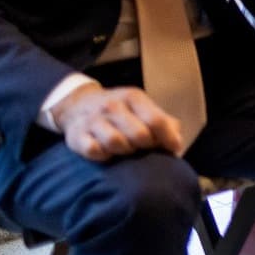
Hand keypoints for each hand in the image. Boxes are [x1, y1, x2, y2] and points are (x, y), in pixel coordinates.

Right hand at [50, 82, 183, 160]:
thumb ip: (163, 122)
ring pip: (116, 143)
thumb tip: (177, 144)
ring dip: (125, 151)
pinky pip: (94, 151)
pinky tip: (107, 153)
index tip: (173, 149)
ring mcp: (93, 120)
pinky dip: (103, 156)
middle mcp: (112, 106)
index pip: (156, 121)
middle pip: (139, 135)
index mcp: (133, 97)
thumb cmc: (120, 111)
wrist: (78, 104)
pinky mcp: (77, 136)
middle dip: (146, 146)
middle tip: (144, 147)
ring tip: (126, 149)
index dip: (168, 139)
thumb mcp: (142, 107)